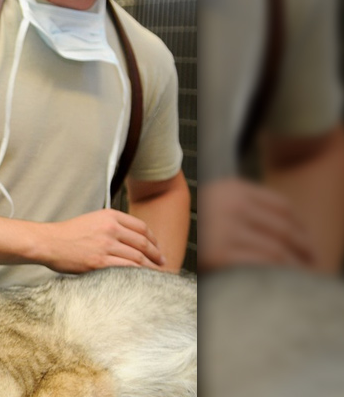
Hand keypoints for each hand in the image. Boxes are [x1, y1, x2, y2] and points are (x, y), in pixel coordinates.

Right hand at [37, 209, 166, 272]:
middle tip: (162, 262)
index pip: (141, 227)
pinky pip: (127, 268)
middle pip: (143, 243)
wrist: (48, 242)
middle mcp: (110, 228)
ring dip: (150, 267)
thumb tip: (130, 239)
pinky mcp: (100, 262)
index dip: (153, 239)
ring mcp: (106, 245)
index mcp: (109, 216)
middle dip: (156, 254)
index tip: (157, 248)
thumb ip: (111, 225)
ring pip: (138, 257)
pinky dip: (138, 274)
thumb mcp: (92, 220)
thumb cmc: (67, 234)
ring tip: (156, 273)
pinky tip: (142, 278)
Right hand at [199, 178, 315, 271]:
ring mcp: (223, 229)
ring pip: (277, 249)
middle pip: (283, 228)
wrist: (156, 247)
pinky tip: (281, 280)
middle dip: (303, 248)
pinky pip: (261, 264)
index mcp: (231, 189)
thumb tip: (293, 230)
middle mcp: (229, 205)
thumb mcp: (217, 209)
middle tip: (312, 262)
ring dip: (294, 265)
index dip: (302, 227)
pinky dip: (276, 274)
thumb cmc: (196, 231)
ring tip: (301, 274)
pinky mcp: (218, 254)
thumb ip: (247, 210)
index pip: (282, 206)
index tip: (309, 242)